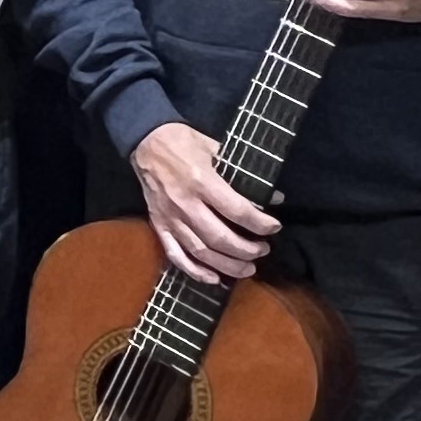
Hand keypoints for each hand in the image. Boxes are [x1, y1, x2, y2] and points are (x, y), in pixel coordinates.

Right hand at [134, 119, 279, 283]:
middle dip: (247, 250)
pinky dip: (195, 271)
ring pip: (201, 252)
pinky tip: (214, 278)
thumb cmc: (184, 142)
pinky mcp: (159, 225)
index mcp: (201, 181)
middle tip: (263, 250)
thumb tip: (274, 196)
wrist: (146, 141)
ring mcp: (170, 218)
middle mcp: (185, 204)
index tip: (274, 227)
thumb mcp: (217, 148)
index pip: (236, 211)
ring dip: (227, 265)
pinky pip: (176, 255)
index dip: (260, 223)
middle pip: (220, 238)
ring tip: (247, 268)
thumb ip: (243, 173)